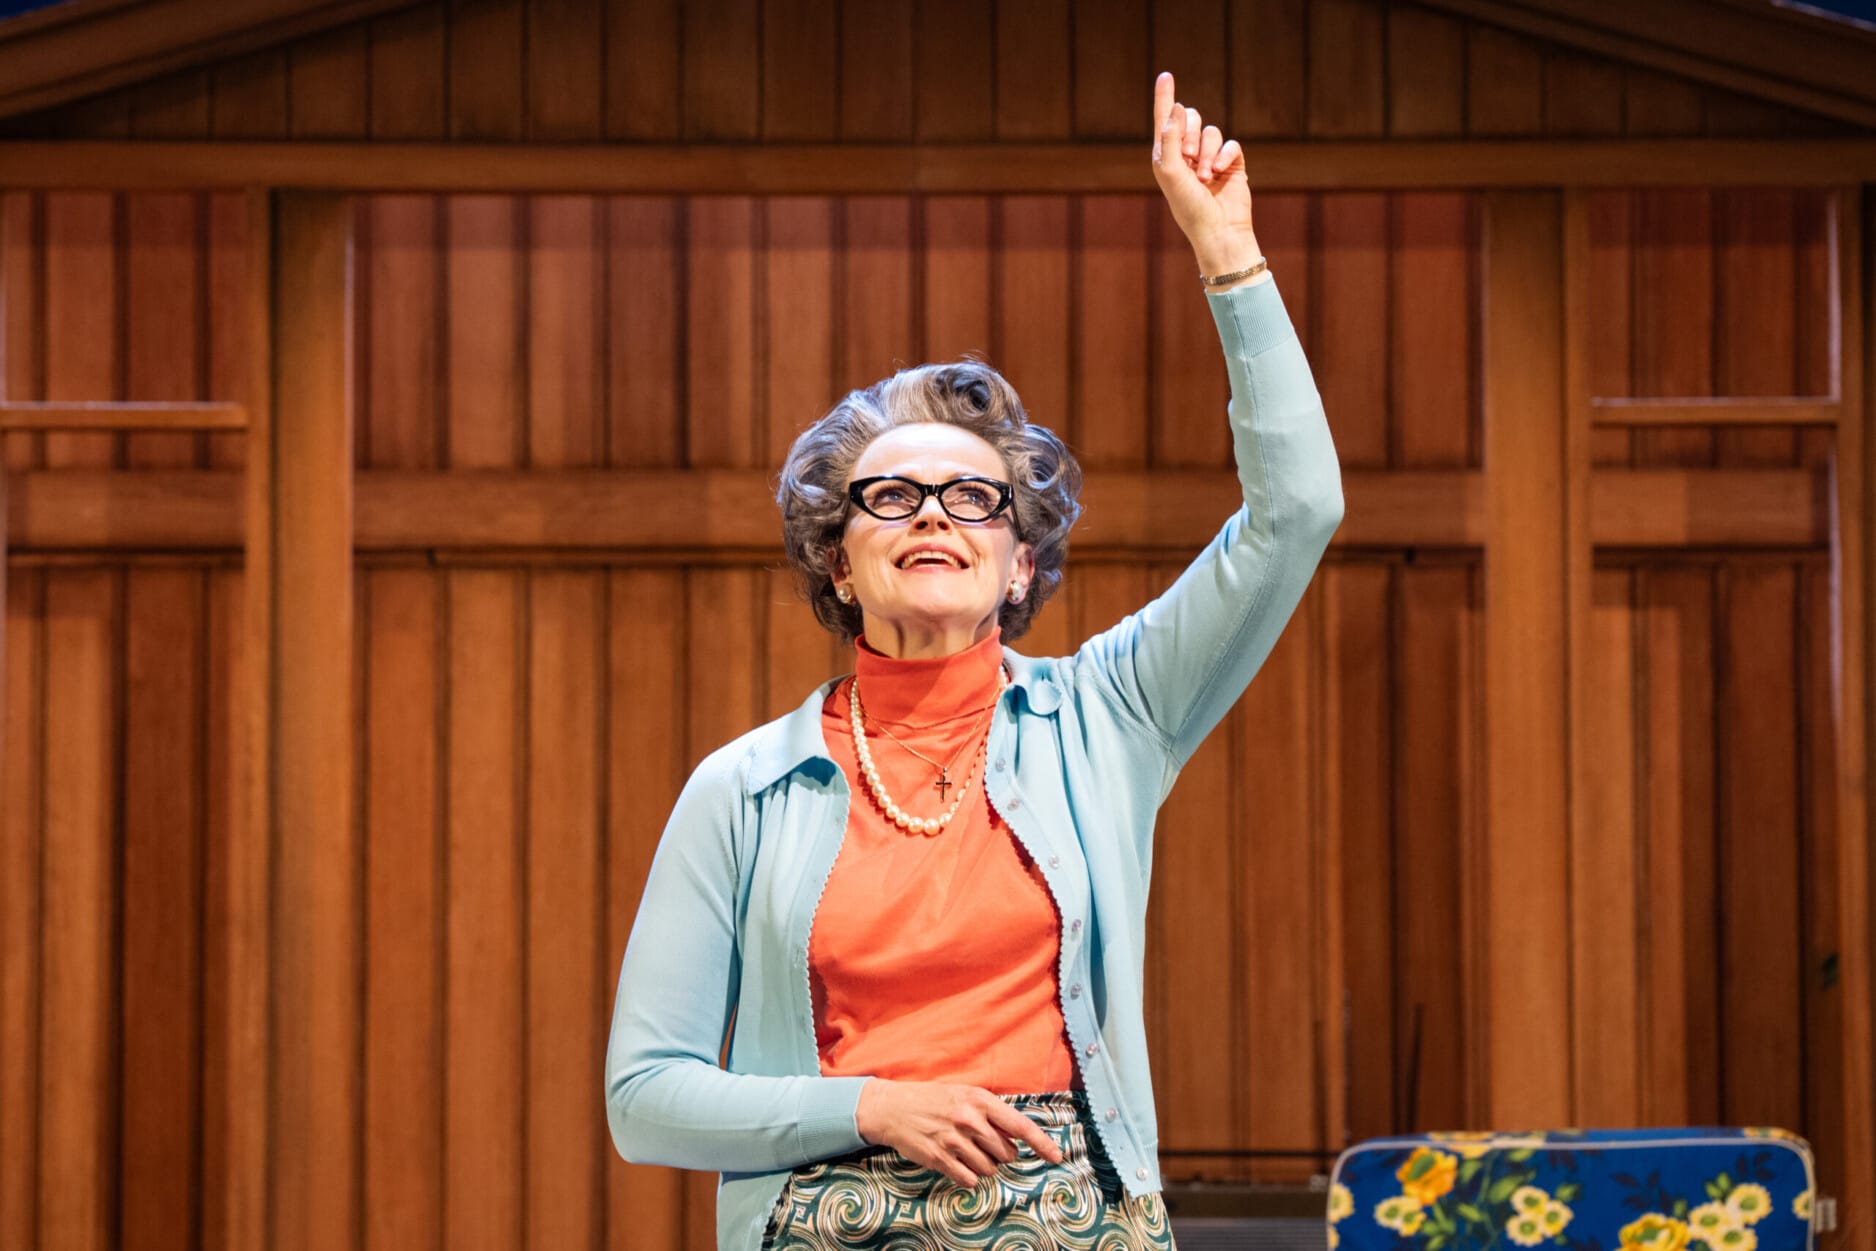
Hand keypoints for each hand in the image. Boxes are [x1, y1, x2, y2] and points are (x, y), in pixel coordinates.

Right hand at [854, 1078, 1064, 1187]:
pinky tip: (955, 1161)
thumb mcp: (965, 1094)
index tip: (1057, 1157)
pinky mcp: (939, 1159)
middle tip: (980, 1142)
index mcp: (980, 1101)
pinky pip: (969, 1179)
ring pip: (989, 1169)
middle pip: (1006, 1153)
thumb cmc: (934, 1100)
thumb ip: (991, 1113)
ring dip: (983, 1165)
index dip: (1042, 1144)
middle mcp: (969, 1120)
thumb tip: (1017, 1136)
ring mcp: (954, 1141)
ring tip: (965, 1150)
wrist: (893, 1108)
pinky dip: (967, 1175)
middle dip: (1000, 1153)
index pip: (1020, 1126)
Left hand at [1150, 71, 1260, 277]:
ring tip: (1204, 177)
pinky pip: (1230, 143)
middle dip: (1189, 134)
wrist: (1218, 230)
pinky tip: (1219, 173)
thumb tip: (1176, 107)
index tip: (1166, 75)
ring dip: (1206, 152)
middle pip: (1189, 118)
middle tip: (1188, 158)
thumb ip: (1170, 138)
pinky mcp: (1231, 162)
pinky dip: (1224, 156)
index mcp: (1166, 157)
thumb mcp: (1172, 172)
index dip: (1164, 98)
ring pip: (1210, 131)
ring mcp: (1209, 158)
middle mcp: (1186, 155)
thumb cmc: (1189, 207)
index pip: (1164, 121)